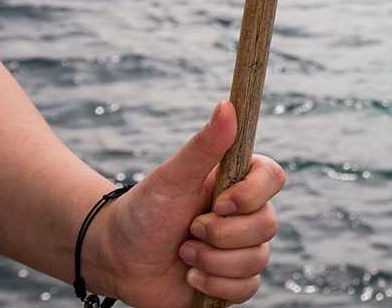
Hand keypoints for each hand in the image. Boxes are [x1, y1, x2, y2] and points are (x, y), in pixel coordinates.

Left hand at [84, 101, 285, 306]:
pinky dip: (215, 285)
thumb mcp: (170, 178)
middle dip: (221, 235)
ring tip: (183, 255)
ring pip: (257, 259)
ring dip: (213, 261)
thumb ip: (203, 145)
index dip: (252, 195)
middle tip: (188, 232)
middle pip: (268, 224)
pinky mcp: (234, 281)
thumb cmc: (142, 211)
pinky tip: (190, 278)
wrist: (117, 259)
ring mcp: (241, 249)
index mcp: (237, 182)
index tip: (218, 203)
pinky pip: (248, 288)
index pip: (274, 178)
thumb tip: (228, 104)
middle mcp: (245, 214)